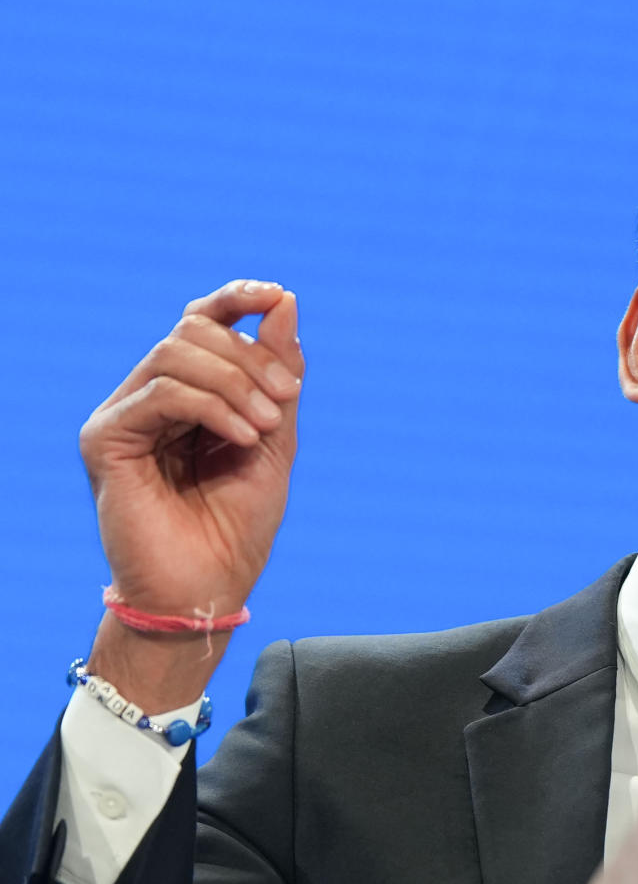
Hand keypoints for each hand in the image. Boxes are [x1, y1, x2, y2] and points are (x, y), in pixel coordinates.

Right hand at [80, 280, 302, 709]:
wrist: (209, 588)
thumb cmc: (238, 523)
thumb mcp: (275, 437)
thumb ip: (278, 374)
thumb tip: (284, 303)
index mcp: (189, 394)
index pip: (202, 323)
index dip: (235, 298)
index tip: (276, 295)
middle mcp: (151, 397)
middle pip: (194, 333)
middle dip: (250, 358)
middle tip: (285, 400)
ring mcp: (125, 416)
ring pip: (176, 353)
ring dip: (236, 383)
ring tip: (267, 426)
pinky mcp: (106, 439)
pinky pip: (161, 392)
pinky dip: (213, 406)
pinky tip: (246, 436)